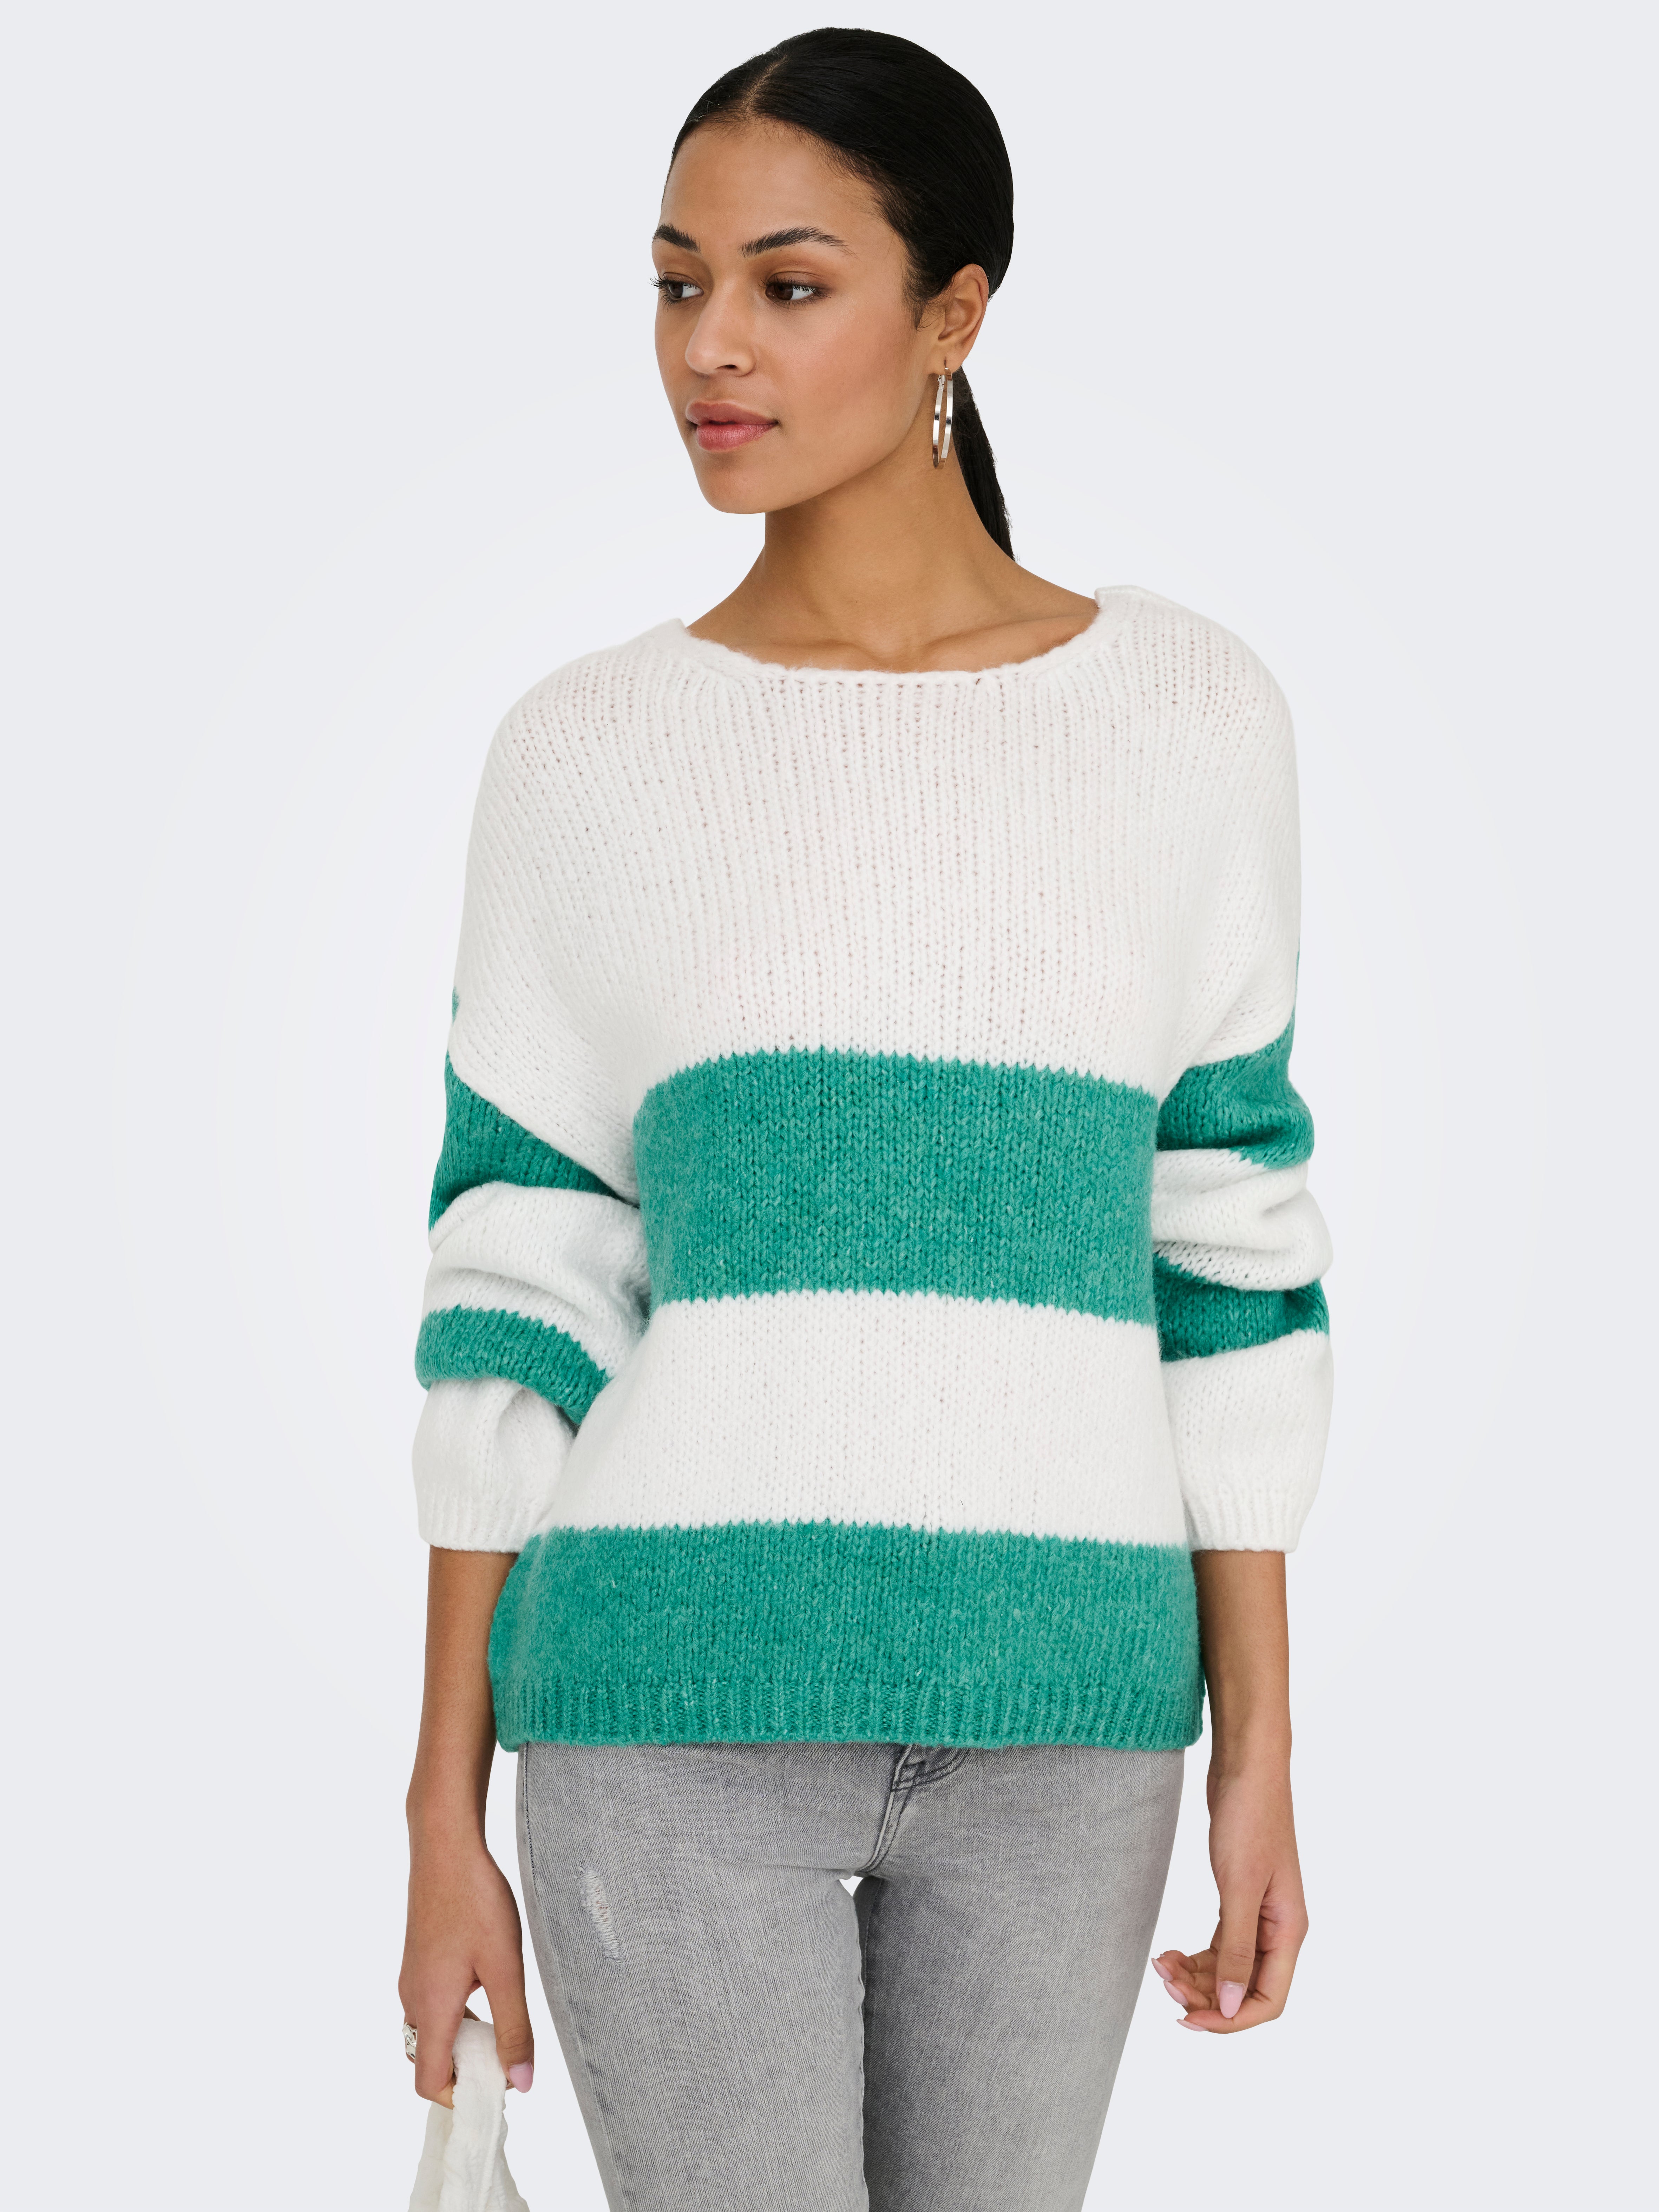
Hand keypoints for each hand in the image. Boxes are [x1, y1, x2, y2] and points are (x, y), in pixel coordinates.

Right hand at [399, 1825, 534, 2103]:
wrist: (446, 1846)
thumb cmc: (476, 1902)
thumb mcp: (505, 1968)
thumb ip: (514, 2028)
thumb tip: (521, 2084)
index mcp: (430, 2009)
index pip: (428, 2083)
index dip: (460, 2097)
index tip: (495, 2086)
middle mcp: (412, 1999)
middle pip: (428, 2060)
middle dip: (464, 2069)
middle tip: (506, 2051)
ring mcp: (412, 1978)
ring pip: (431, 2031)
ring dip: (463, 2037)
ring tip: (503, 2014)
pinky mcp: (419, 1960)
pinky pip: (432, 2005)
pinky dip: (456, 2012)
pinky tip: (487, 1982)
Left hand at [1152, 1754, 1306, 2033]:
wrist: (1246, 1768)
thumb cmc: (1250, 1819)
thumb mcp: (1239, 1886)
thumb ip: (1238, 1949)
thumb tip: (1233, 2007)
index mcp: (1288, 1931)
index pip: (1268, 2001)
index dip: (1231, 2020)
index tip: (1189, 2019)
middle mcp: (1277, 1929)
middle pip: (1245, 1990)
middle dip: (1206, 1997)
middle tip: (1164, 1986)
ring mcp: (1258, 1914)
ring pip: (1229, 1968)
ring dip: (1195, 1977)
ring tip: (1159, 1965)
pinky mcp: (1238, 1898)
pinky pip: (1220, 1944)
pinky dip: (1195, 1955)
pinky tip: (1169, 1953)